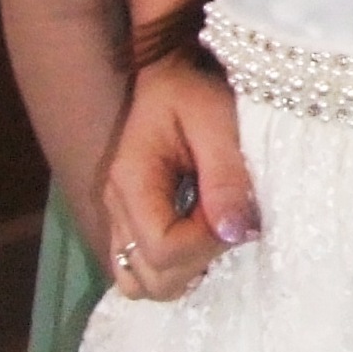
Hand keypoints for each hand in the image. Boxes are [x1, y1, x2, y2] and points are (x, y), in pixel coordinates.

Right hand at [100, 53, 258, 302]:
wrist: (174, 70)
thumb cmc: (196, 88)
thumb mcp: (217, 121)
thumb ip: (226, 177)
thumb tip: (236, 234)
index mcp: (130, 181)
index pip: (162, 249)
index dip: (206, 244)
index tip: (237, 216)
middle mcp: (115, 207)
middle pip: (146, 280)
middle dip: (196, 264)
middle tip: (227, 225)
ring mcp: (120, 218)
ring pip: (140, 282)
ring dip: (182, 272)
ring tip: (212, 236)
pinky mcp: (131, 221)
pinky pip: (142, 266)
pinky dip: (173, 267)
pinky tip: (201, 239)